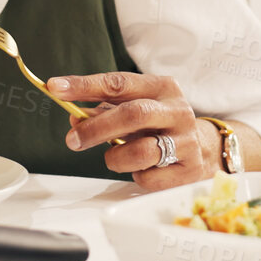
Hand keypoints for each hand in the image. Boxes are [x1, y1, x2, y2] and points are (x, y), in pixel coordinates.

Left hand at [47, 72, 218, 191]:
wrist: (205, 149)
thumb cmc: (159, 125)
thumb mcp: (136, 108)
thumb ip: (104, 109)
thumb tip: (74, 116)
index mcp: (163, 87)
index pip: (119, 83)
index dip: (85, 85)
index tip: (56, 88)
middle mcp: (178, 111)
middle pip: (132, 114)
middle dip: (96, 128)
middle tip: (72, 139)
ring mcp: (186, 141)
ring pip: (139, 151)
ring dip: (115, 157)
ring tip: (114, 156)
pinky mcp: (188, 171)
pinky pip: (147, 177)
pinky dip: (135, 175)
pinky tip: (141, 168)